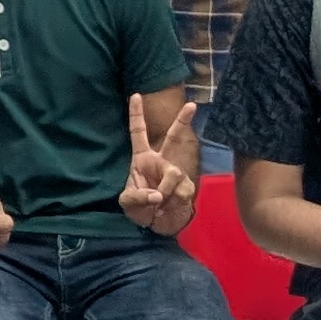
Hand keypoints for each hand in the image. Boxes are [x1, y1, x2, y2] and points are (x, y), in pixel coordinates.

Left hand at [117, 96, 199, 234]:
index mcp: (142, 158)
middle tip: (191, 105)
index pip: (138, 132)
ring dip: (164, 191)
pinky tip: (166, 209)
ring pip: (173, 174)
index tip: (135, 95)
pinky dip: (171, 204)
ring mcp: (175, 173)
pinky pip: (180, 192)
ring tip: (157, 205)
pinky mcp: (187, 187)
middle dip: (182, 121)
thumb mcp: (128, 203)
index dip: (136, 114)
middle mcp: (161, 161)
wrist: (157, 224)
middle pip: (173, 138)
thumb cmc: (140, 208)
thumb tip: (159, 194)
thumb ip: (138, 197)